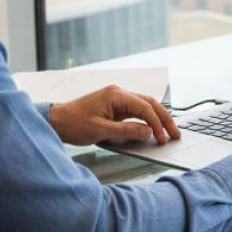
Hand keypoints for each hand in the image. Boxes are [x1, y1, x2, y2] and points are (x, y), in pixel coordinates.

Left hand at [49, 86, 178, 145]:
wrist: (56, 121)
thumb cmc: (74, 124)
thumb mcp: (101, 131)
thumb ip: (127, 131)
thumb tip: (148, 132)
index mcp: (116, 95)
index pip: (144, 108)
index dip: (156, 124)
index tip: (162, 138)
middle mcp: (119, 93)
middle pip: (149, 103)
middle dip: (164, 119)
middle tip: (175, 134)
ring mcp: (117, 99)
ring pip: (144, 106)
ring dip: (157, 118)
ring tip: (168, 132)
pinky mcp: (114, 107)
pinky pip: (136, 111)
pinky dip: (146, 119)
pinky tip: (152, 128)